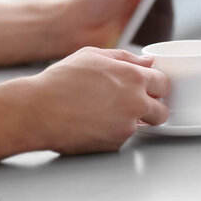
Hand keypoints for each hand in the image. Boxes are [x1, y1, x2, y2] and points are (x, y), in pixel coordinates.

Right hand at [3, 47, 169, 154]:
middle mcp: (134, 103)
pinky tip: (93, 122)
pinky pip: (122, 138)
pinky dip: (112, 132)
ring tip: (105, 112)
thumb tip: (146, 61)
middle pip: (162, 111)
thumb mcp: (93, 55)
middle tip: (132, 103)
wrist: (37, 111)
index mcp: (133, 77)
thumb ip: (125, 57)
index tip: (147, 87)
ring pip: (142, 125)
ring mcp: (125, 127)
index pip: (164, 83)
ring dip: (131, 120)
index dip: (155, 85)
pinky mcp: (113, 145)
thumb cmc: (60, 81)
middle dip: (151, 107)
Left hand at [61, 0, 167, 49]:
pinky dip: (156, 33)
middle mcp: (139, 1)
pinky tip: (151, 32)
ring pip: (163, 18)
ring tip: (149, 18)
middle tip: (155, 4)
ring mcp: (140, 20)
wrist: (71, 28)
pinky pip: (155, 35)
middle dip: (164, 2)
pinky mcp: (138, 38)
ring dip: (161, 19)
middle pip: (164, 0)